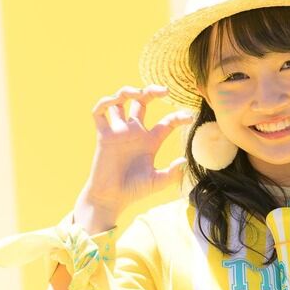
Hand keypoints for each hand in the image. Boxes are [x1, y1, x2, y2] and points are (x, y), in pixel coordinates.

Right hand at [74, 85, 193, 230]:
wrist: (111, 198)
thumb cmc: (133, 191)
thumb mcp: (156, 182)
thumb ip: (171, 173)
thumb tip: (185, 161)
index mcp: (150, 141)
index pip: (167, 123)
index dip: (178, 117)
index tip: (190, 117)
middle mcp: (135, 132)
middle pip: (142, 103)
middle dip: (152, 92)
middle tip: (165, 90)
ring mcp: (119, 132)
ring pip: (120, 102)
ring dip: (128, 91)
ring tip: (138, 92)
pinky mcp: (103, 135)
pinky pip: (100, 112)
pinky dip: (105, 102)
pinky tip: (115, 101)